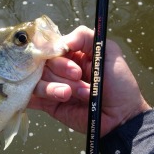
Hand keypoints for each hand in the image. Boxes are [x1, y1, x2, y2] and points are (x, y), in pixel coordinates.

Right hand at [28, 26, 150, 136]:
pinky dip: (32, 97)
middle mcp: (59, 69)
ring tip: (74, 95)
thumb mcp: (107, 52)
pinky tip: (53, 98)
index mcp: (72, 55)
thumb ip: (85, 36)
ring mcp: (53, 86)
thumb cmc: (118, 84)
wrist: (120, 116)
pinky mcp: (49, 104)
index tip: (68, 56)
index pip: (50, 47)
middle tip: (79, 76)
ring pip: (37, 80)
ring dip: (55, 87)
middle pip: (43, 63)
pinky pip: (32, 98)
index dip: (56, 52)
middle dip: (61, 70)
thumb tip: (61, 41)